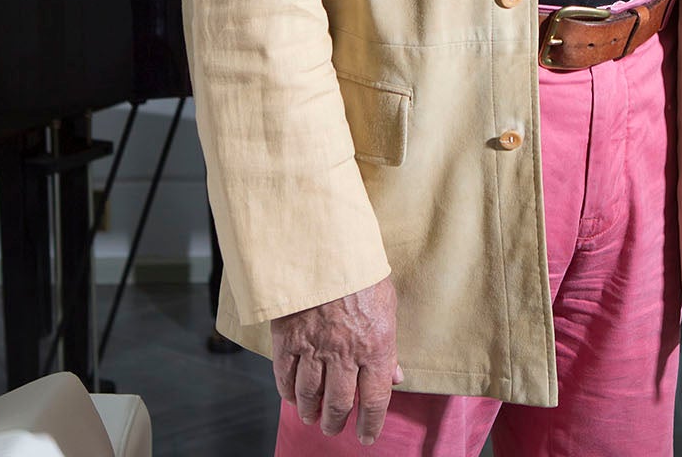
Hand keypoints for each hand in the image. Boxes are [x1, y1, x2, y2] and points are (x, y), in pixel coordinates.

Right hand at [270, 276, 402, 444]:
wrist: (323, 245)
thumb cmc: (360, 271)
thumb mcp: (388, 303)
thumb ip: (390, 344)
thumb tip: (396, 376)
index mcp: (376, 346)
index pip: (375, 400)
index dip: (371, 424)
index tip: (367, 436)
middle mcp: (345, 353)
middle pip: (339, 404)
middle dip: (337, 422)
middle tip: (334, 428)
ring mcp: (315, 348)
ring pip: (310, 396)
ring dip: (311, 412)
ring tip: (312, 417)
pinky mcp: (288, 339)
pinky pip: (285, 377)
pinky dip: (288, 393)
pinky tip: (292, 398)